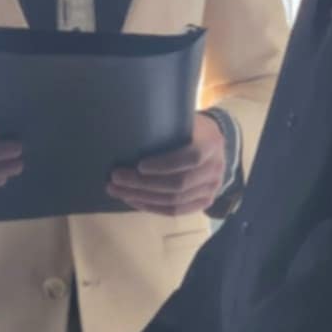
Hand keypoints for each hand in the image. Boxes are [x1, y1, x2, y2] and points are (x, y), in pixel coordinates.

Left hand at [107, 112, 227, 216]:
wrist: (214, 143)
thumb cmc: (191, 128)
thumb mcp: (184, 120)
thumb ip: (167, 127)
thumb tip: (128, 132)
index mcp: (211, 144)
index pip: (191, 158)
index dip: (164, 165)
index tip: (139, 165)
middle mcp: (215, 169)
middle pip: (178, 184)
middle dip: (143, 184)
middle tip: (116, 178)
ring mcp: (211, 188)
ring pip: (174, 201)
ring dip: (142, 198)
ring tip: (118, 191)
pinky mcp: (204, 201)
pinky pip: (176, 211)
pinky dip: (152, 207)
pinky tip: (134, 201)